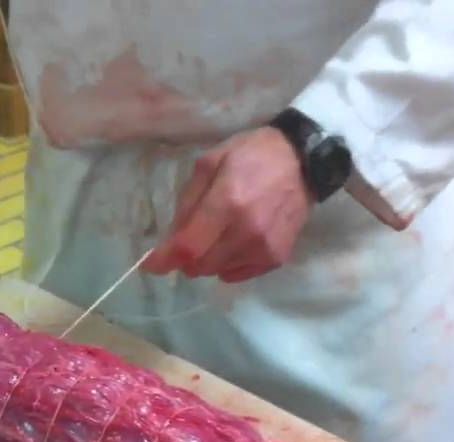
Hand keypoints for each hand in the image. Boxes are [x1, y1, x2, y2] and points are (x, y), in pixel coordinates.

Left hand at [142, 127, 311, 282]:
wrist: (303, 161)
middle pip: (199, 265)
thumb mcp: (209, 164)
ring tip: (219, 231)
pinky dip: (228, 263)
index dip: (163, 260)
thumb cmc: (251, 155)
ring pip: (216, 272)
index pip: (187, 247)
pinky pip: (238, 274)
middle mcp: (247, 231)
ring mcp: (264, 247)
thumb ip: (187, 203)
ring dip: (208, 258)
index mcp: (227, 202)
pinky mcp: (276, 258)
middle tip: (190, 236)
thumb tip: (168, 241)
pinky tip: (235, 241)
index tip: (150, 264)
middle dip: (186, 256)